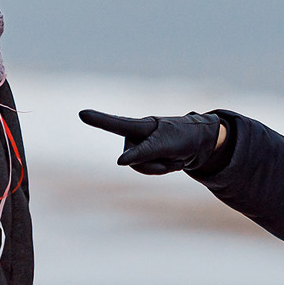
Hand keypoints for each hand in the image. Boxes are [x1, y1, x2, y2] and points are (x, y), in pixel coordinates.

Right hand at [79, 109, 226, 175]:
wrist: (201, 144)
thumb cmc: (183, 137)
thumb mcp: (165, 145)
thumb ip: (143, 153)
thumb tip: (119, 162)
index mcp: (140, 126)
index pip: (115, 124)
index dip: (98, 120)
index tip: (82, 113)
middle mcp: (135, 136)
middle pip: (131, 160)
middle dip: (153, 163)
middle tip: (172, 154)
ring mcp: (141, 147)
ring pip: (139, 168)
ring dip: (159, 168)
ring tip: (173, 158)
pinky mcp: (147, 156)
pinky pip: (148, 171)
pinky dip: (162, 169)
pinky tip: (172, 161)